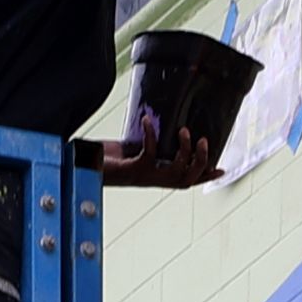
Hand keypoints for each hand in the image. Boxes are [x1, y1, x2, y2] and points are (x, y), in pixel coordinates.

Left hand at [94, 124, 211, 188]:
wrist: (81, 166)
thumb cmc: (104, 157)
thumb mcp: (131, 149)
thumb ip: (146, 145)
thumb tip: (160, 126)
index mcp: (155, 177)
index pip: (186, 180)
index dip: (204, 176)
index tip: (221, 169)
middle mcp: (151, 180)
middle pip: (187, 179)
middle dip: (200, 162)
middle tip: (202, 140)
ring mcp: (142, 177)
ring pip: (175, 172)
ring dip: (184, 151)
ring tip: (184, 130)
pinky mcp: (131, 169)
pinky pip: (150, 154)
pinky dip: (151, 135)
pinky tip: (148, 121)